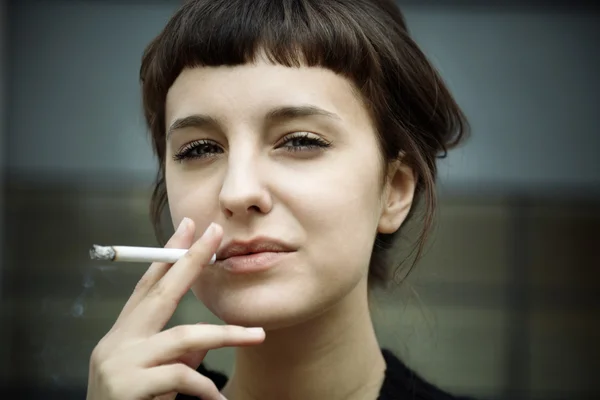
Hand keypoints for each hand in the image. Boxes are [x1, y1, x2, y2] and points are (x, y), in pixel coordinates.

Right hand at [86, 219, 265, 399]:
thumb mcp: (151, 378)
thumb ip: (175, 355)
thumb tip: (206, 342)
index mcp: (123, 335)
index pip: (147, 286)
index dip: (168, 255)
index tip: (188, 228)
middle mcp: (117, 342)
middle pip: (159, 292)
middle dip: (190, 261)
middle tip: (215, 236)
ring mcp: (120, 362)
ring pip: (184, 337)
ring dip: (226, 336)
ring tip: (257, 336)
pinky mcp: (128, 386)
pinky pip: (182, 378)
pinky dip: (206, 388)